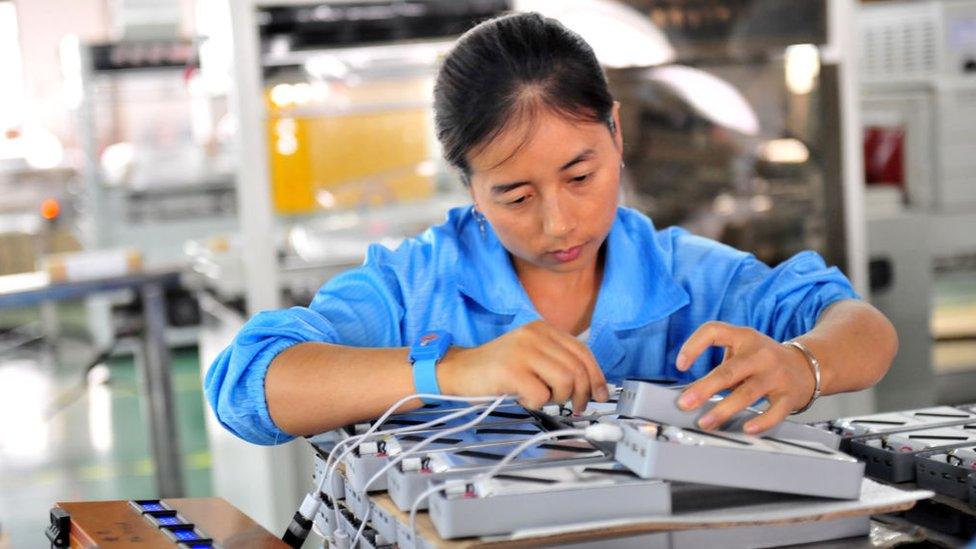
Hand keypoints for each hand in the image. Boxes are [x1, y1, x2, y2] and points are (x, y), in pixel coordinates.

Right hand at [438, 321, 608, 412]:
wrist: (458, 370)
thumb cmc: (496, 369)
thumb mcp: (531, 356)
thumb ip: (557, 362)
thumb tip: (592, 386)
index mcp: (543, 329)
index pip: (583, 351)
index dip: (596, 376)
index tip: (600, 394)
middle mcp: (535, 335)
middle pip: (577, 369)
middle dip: (581, 394)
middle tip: (575, 407)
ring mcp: (522, 351)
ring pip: (564, 381)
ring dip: (557, 399)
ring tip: (541, 398)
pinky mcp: (510, 370)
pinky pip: (540, 395)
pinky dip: (535, 404)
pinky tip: (522, 398)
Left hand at [675, 321, 815, 433]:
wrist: (807, 365)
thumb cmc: (764, 359)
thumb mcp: (743, 349)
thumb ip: (721, 366)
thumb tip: (692, 394)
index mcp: (744, 337)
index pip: (714, 331)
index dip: (694, 345)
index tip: (680, 365)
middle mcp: (760, 354)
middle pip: (728, 371)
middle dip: (704, 388)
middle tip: (685, 403)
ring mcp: (776, 374)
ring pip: (747, 393)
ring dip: (723, 410)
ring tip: (705, 422)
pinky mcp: (789, 395)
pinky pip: (775, 411)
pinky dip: (761, 421)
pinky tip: (747, 428)